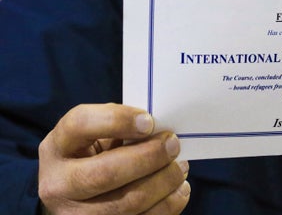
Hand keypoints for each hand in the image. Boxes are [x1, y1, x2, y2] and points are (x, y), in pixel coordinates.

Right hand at [38, 103, 189, 213]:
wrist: (73, 198)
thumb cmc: (93, 157)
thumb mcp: (95, 136)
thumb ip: (120, 128)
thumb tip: (159, 129)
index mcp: (57, 147)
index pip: (80, 124)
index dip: (118, 120)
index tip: (149, 122)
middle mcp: (58, 184)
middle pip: (106, 173)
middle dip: (149, 157)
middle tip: (173, 145)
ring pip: (127, 203)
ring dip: (164, 182)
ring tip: (179, 168)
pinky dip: (168, 205)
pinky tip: (178, 190)